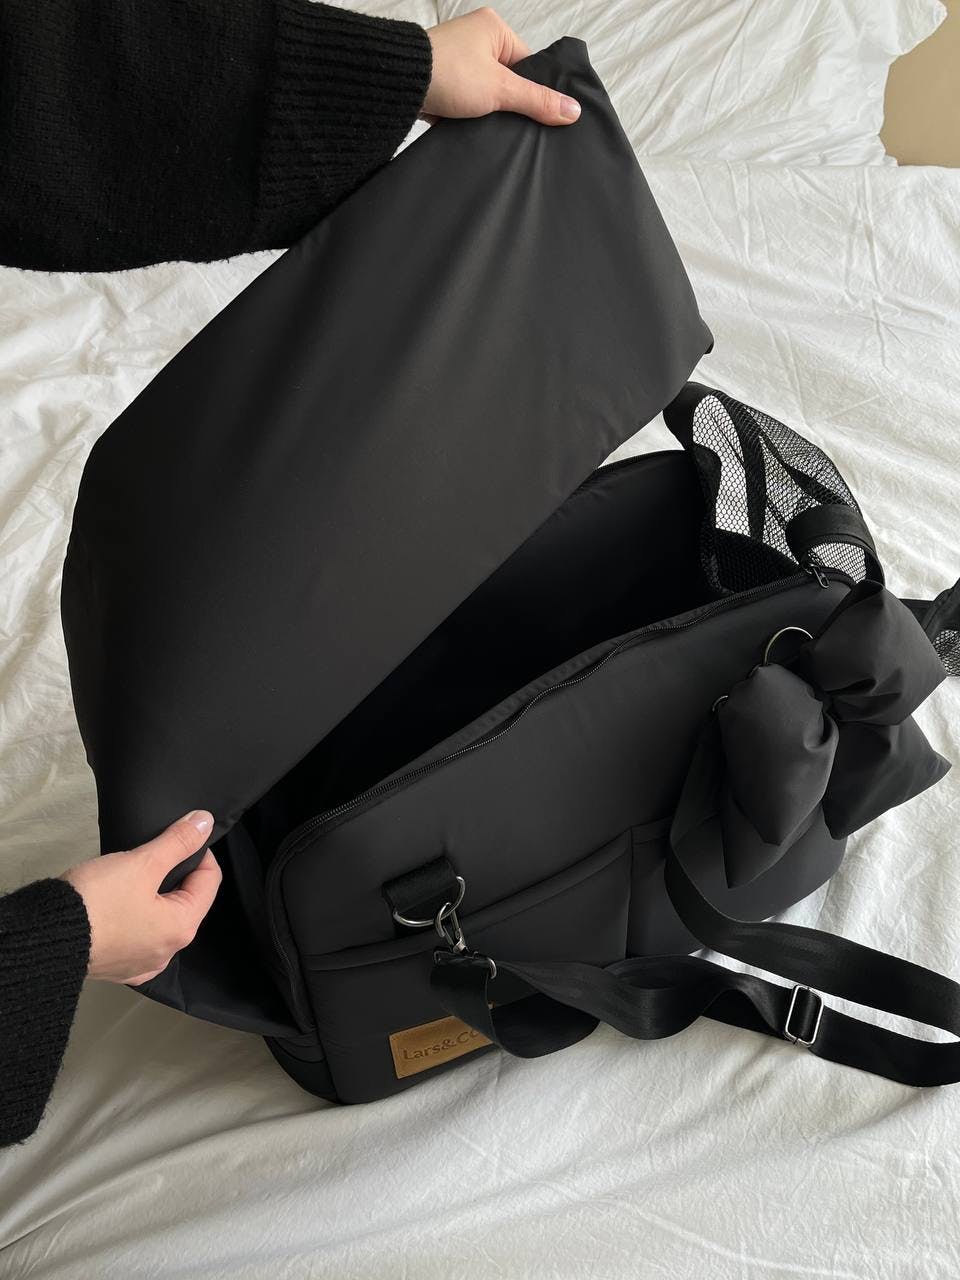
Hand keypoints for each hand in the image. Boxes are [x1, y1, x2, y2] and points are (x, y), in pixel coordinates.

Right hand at [62, 810, 220, 984]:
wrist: (45, 937)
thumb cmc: (96, 901)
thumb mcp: (142, 863)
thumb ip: (177, 842)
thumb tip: (204, 822)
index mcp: (181, 928)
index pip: (210, 881)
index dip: (199, 853)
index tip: (181, 837)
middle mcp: (167, 952)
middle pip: (187, 901)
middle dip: (175, 875)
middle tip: (153, 855)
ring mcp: (142, 963)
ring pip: (161, 919)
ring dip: (155, 896)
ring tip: (134, 877)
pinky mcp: (118, 966)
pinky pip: (138, 936)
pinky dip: (136, 917)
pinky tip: (120, 905)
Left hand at [423, 9, 580, 125]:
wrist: (399, 85)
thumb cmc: (447, 73)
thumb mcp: (501, 89)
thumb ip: (537, 101)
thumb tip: (573, 110)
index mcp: (495, 29)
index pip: (529, 64)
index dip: (535, 91)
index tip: (542, 115)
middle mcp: (477, 40)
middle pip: (510, 80)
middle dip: (511, 104)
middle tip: (516, 125)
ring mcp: (459, 61)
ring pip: (489, 94)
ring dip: (490, 112)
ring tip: (492, 126)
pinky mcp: (445, 82)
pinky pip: (469, 102)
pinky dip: (473, 117)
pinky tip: (475, 128)